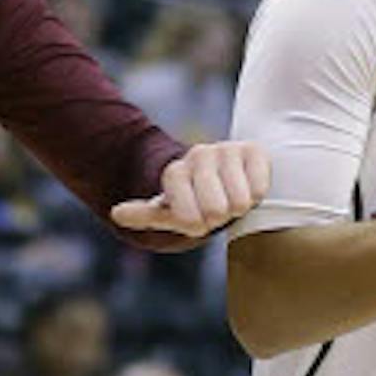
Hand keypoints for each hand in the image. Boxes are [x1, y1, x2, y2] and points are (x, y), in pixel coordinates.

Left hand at [112, 140, 270, 236]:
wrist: (224, 181)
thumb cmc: (193, 202)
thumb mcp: (168, 212)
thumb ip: (144, 214)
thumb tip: (116, 213)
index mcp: (174, 172)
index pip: (189, 218)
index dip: (197, 225)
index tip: (195, 218)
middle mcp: (198, 154)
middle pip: (216, 210)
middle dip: (219, 218)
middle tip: (216, 209)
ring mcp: (226, 149)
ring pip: (240, 201)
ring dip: (238, 207)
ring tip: (231, 198)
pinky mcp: (253, 150)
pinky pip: (259, 189)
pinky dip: (256, 196)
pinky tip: (247, 186)